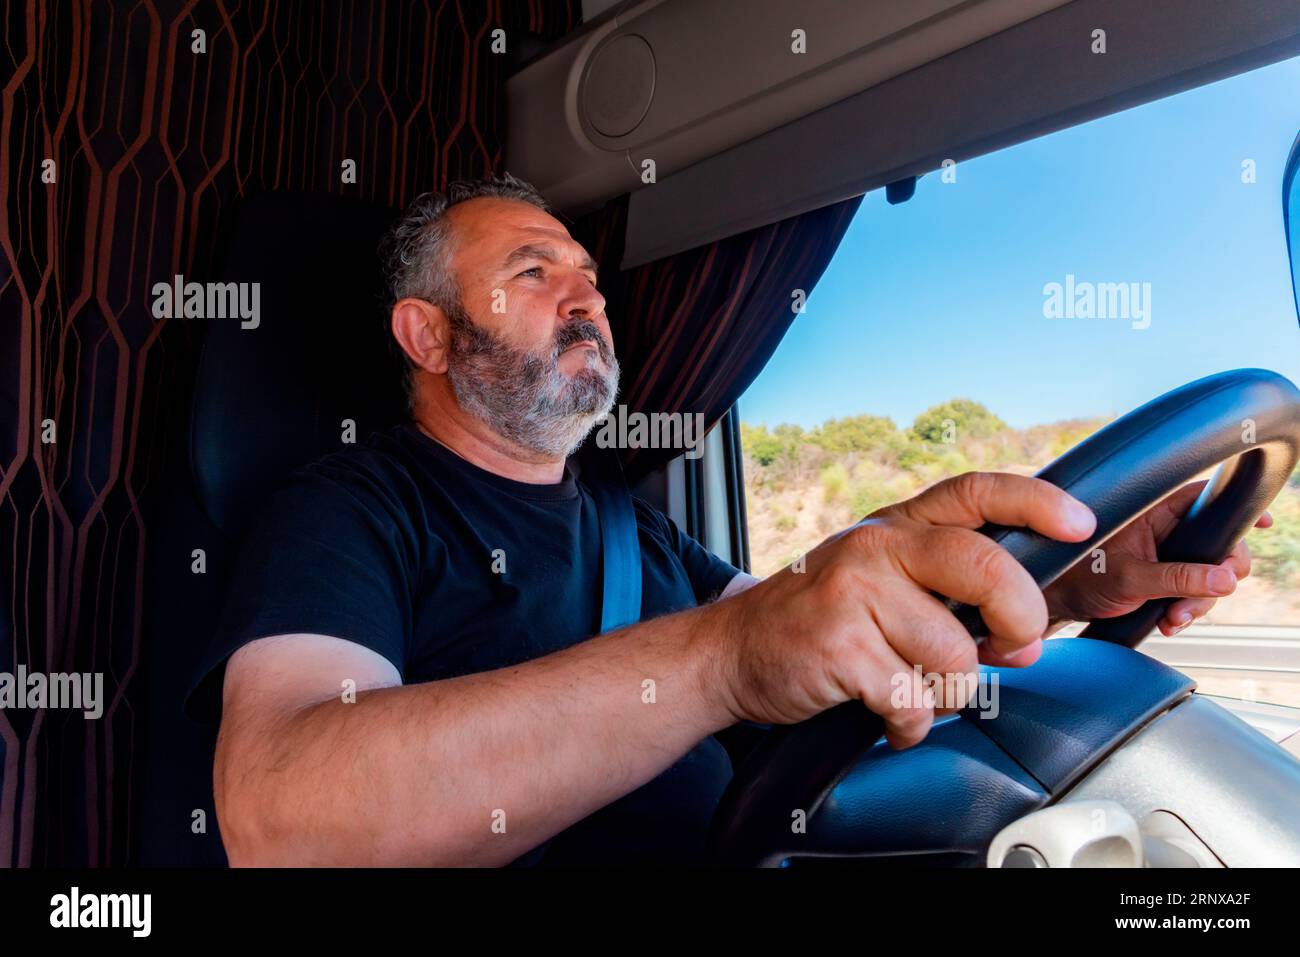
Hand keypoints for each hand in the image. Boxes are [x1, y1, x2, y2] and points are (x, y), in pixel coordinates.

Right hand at [708, 472, 1094, 748]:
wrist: (734, 652)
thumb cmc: (821, 619)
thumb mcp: (880, 578)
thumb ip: (949, 592)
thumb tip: (1027, 636)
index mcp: (895, 525)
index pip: (975, 491)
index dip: (1037, 503)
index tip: (1080, 525)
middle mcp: (876, 547)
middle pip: (984, 567)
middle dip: (1019, 618)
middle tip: (1016, 649)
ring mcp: (854, 594)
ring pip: (954, 655)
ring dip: (946, 692)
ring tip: (911, 689)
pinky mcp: (839, 647)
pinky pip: (912, 700)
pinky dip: (908, 723)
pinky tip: (884, 714)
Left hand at [1043, 480, 1269, 635]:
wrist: (1053, 602)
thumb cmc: (1077, 577)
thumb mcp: (1131, 579)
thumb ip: (1179, 578)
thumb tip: (1226, 580)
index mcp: (1152, 511)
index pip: (1203, 498)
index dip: (1233, 509)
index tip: (1259, 522)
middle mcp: (1161, 527)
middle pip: (1216, 543)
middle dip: (1217, 577)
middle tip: (1200, 600)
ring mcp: (1162, 553)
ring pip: (1207, 572)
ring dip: (1198, 601)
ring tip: (1173, 618)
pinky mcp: (1160, 576)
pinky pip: (1190, 589)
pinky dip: (1185, 608)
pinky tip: (1168, 622)